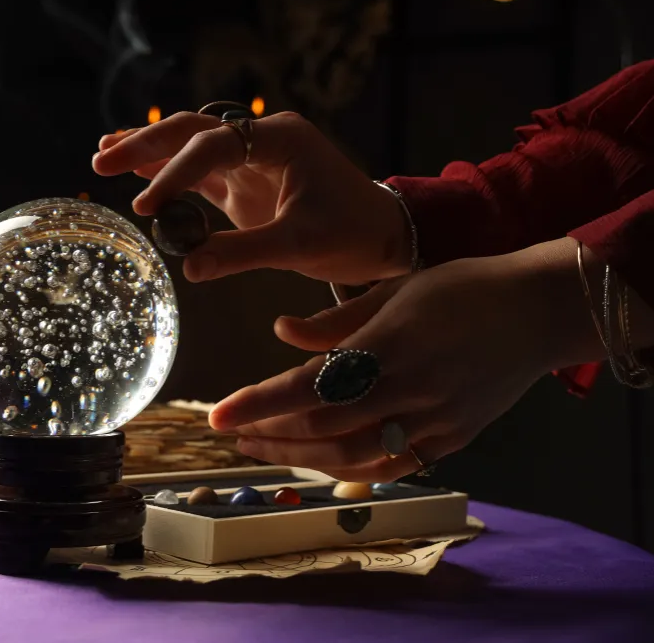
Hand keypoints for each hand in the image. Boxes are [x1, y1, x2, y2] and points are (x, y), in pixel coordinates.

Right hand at [92, 111, 411, 284]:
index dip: (175, 173)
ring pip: (190, 145)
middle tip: (102, 157)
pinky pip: (199, 170)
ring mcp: (251, 159)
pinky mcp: (244, 181)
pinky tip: (136, 174)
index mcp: (282, 138)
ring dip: (149, 151)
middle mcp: (263, 139)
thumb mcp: (300, 244)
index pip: (214, 145)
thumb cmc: (352, 233)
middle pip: (192, 130)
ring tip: (103, 155)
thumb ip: (242, 253)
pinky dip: (167, 172)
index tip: (148, 207)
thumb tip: (189, 269)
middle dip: (146, 144)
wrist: (382, 236)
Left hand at [206, 237, 607, 481]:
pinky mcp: (454, 439)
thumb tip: (281, 333)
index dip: (258, 405)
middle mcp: (409, 390)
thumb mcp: (393, 289)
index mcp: (388, 345)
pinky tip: (320, 461)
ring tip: (264, 448)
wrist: (540, 310)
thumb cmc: (462, 288)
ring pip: (353, 456)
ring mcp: (434, 421)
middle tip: (233, 433)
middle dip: (270, 435)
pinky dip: (350, 468)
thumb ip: (333, 322)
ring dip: (301, 458)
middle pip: (323, 428)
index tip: (217, 416)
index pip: (308, 386)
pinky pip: (392, 465)